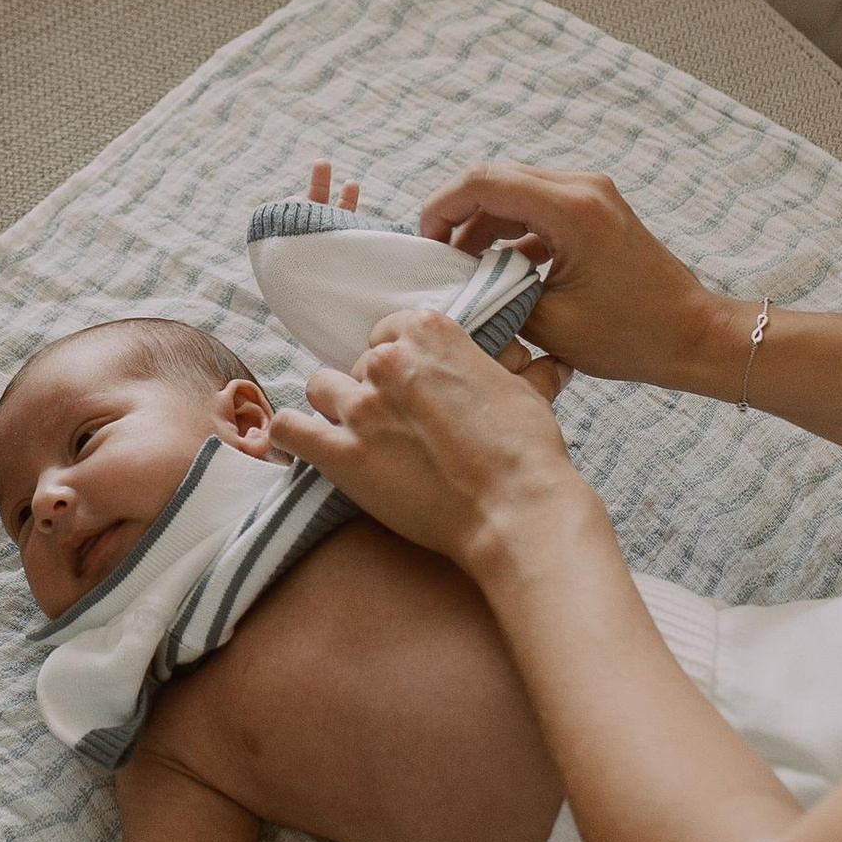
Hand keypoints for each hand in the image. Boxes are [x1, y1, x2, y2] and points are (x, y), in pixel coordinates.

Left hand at [269, 304, 579, 573]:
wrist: (515, 510)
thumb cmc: (527, 452)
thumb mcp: (528, 394)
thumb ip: (526, 371)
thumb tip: (553, 366)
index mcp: (429, 333)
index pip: (388, 331)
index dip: (398, 363)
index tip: (411, 389)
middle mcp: (388, 361)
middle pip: (357, 364)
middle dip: (372, 392)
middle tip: (397, 427)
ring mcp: (361, 407)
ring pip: (320, 388)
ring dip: (333, 409)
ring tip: (356, 436)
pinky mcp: (341, 454)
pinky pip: (288, 431)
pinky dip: (289, 437)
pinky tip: (301, 446)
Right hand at [418, 163, 738, 396]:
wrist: (694, 337)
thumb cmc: (633, 336)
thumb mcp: (550, 324)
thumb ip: (496, 297)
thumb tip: (456, 288)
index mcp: (571, 209)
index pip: (483, 182)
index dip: (442, 207)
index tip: (424, 243)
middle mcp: (582, 188)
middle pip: (497, 178)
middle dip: (458, 214)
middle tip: (437, 257)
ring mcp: (592, 195)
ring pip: (516, 191)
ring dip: (485, 223)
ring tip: (463, 268)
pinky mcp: (596, 210)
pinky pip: (539, 207)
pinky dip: (513, 231)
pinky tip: (500, 270)